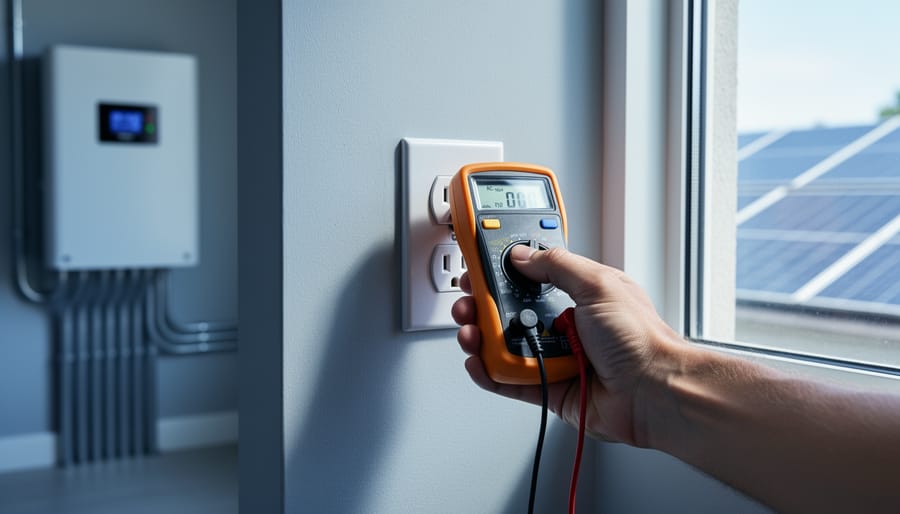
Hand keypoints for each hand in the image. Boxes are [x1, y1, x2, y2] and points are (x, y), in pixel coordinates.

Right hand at [452, 245, 683, 445]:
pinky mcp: (548, 386)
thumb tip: (523, 254)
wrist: (655, 393)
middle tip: (469, 299)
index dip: (504, 269)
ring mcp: (556, 355)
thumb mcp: (598, 285)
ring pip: (506, 343)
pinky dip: (490, 371)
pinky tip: (478, 360)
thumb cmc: (642, 341)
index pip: (532, 275)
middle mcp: (565, 323)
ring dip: (482, 336)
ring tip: (470, 330)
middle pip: (511, 309)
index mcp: (579, 293)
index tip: (481, 263)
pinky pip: (510, 378)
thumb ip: (557, 266)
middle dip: (484, 303)